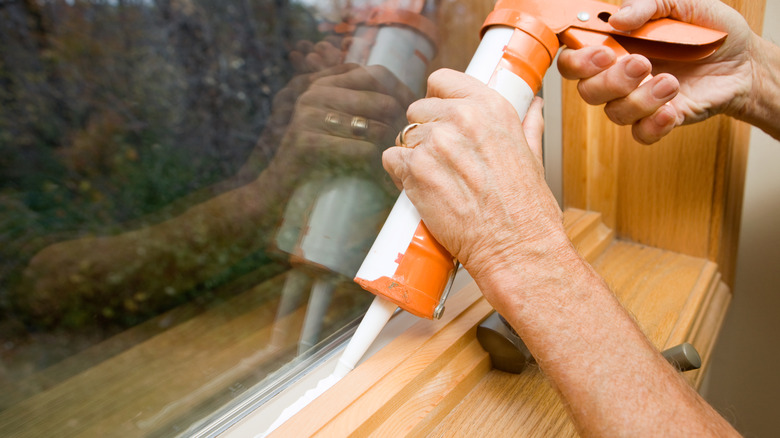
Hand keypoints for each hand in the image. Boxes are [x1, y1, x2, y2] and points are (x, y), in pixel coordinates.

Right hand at [272, 64, 414, 183]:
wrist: (278, 183)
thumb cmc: (317, 153)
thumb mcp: (335, 121)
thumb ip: (358, 101)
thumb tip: (404, 96)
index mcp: (323, 82)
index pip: (377, 73)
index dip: (401, 93)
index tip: (411, 115)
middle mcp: (314, 93)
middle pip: (382, 102)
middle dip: (400, 126)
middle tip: (408, 145)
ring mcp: (308, 116)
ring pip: (376, 128)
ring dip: (390, 148)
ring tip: (396, 160)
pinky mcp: (307, 143)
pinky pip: (361, 151)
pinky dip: (376, 164)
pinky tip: (379, 173)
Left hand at [382, 69, 565, 288]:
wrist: (516, 246)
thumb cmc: (527, 208)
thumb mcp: (533, 155)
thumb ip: (527, 124)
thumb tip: (532, 105)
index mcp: (490, 107)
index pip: (442, 79)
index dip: (437, 98)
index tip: (439, 113)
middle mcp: (460, 119)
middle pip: (418, 109)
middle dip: (425, 130)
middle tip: (441, 158)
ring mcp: (434, 144)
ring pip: (404, 136)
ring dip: (413, 154)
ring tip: (435, 177)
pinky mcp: (414, 171)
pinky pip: (391, 159)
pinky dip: (400, 173)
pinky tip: (419, 187)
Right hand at [557, 0, 756, 143]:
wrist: (745, 61)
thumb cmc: (710, 30)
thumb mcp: (683, 3)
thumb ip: (648, 4)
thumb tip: (618, 19)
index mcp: (615, 45)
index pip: (574, 59)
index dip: (577, 61)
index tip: (602, 53)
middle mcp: (619, 76)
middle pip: (587, 91)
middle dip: (610, 81)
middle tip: (641, 64)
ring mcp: (637, 100)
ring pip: (615, 113)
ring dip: (640, 99)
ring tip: (671, 82)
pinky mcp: (657, 120)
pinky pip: (640, 133)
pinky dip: (654, 124)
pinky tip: (672, 108)